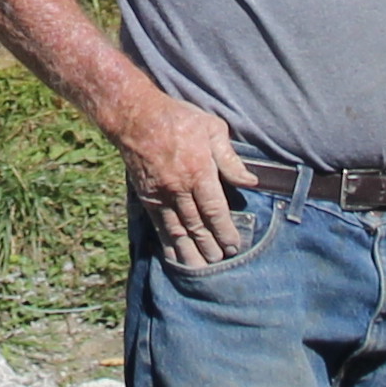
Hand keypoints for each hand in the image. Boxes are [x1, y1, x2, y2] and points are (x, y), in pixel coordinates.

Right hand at [117, 91, 253, 270]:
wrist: (136, 117)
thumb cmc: (177, 118)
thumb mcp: (212, 129)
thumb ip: (230, 159)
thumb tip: (249, 181)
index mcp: (199, 172)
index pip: (215, 211)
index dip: (224, 231)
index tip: (233, 246)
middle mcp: (179, 188)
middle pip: (198, 225)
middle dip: (210, 246)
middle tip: (220, 263)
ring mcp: (161, 195)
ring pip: (178, 230)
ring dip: (190, 252)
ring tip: (200, 268)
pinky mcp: (147, 197)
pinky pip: (160, 225)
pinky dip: (168, 243)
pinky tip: (174, 256)